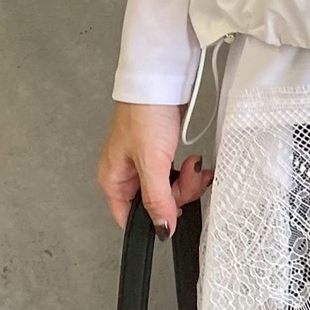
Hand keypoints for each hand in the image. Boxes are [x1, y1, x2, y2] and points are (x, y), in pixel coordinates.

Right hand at [96, 102, 214, 237]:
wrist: (160, 81)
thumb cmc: (145, 113)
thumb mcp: (152, 162)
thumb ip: (157, 198)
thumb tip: (162, 229)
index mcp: (114, 181)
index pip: (131, 218)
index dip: (156, 219)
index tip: (176, 210)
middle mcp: (127, 175)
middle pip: (156, 204)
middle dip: (179, 192)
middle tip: (189, 173)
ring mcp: (145, 164)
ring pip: (170, 190)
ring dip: (188, 180)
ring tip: (193, 163)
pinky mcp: (161, 153)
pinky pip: (177, 174)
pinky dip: (189, 171)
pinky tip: (196, 162)